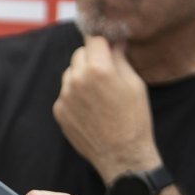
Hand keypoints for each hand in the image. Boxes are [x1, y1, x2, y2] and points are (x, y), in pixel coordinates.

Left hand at [52, 36, 158, 180]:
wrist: (122, 155)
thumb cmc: (134, 119)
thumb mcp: (134, 84)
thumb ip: (120, 59)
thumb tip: (115, 41)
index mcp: (98, 69)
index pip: (93, 39)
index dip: (101, 40)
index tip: (106, 42)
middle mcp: (77, 79)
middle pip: (79, 54)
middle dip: (92, 58)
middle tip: (107, 71)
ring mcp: (65, 95)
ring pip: (71, 73)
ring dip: (82, 76)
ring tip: (100, 95)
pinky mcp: (59, 110)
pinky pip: (66, 92)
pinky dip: (76, 94)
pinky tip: (92, 108)